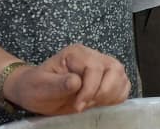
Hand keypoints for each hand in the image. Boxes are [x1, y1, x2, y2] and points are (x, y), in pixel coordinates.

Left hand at [5, 44, 129, 115]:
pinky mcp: (108, 78)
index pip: (95, 68)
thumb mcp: (40, 86)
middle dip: (103, 92)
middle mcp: (93, 55)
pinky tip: (101, 103)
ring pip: (121, 76)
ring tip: (92, 104)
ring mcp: (103, 65)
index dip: (90, 89)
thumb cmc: (35, 87)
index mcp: (76, 53)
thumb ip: (57, 84)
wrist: (36, 91)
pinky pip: (123, 85)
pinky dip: (117, 96)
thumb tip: (76, 82)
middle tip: (86, 104)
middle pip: (114, 69)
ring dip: (111, 95)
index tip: (78, 106)